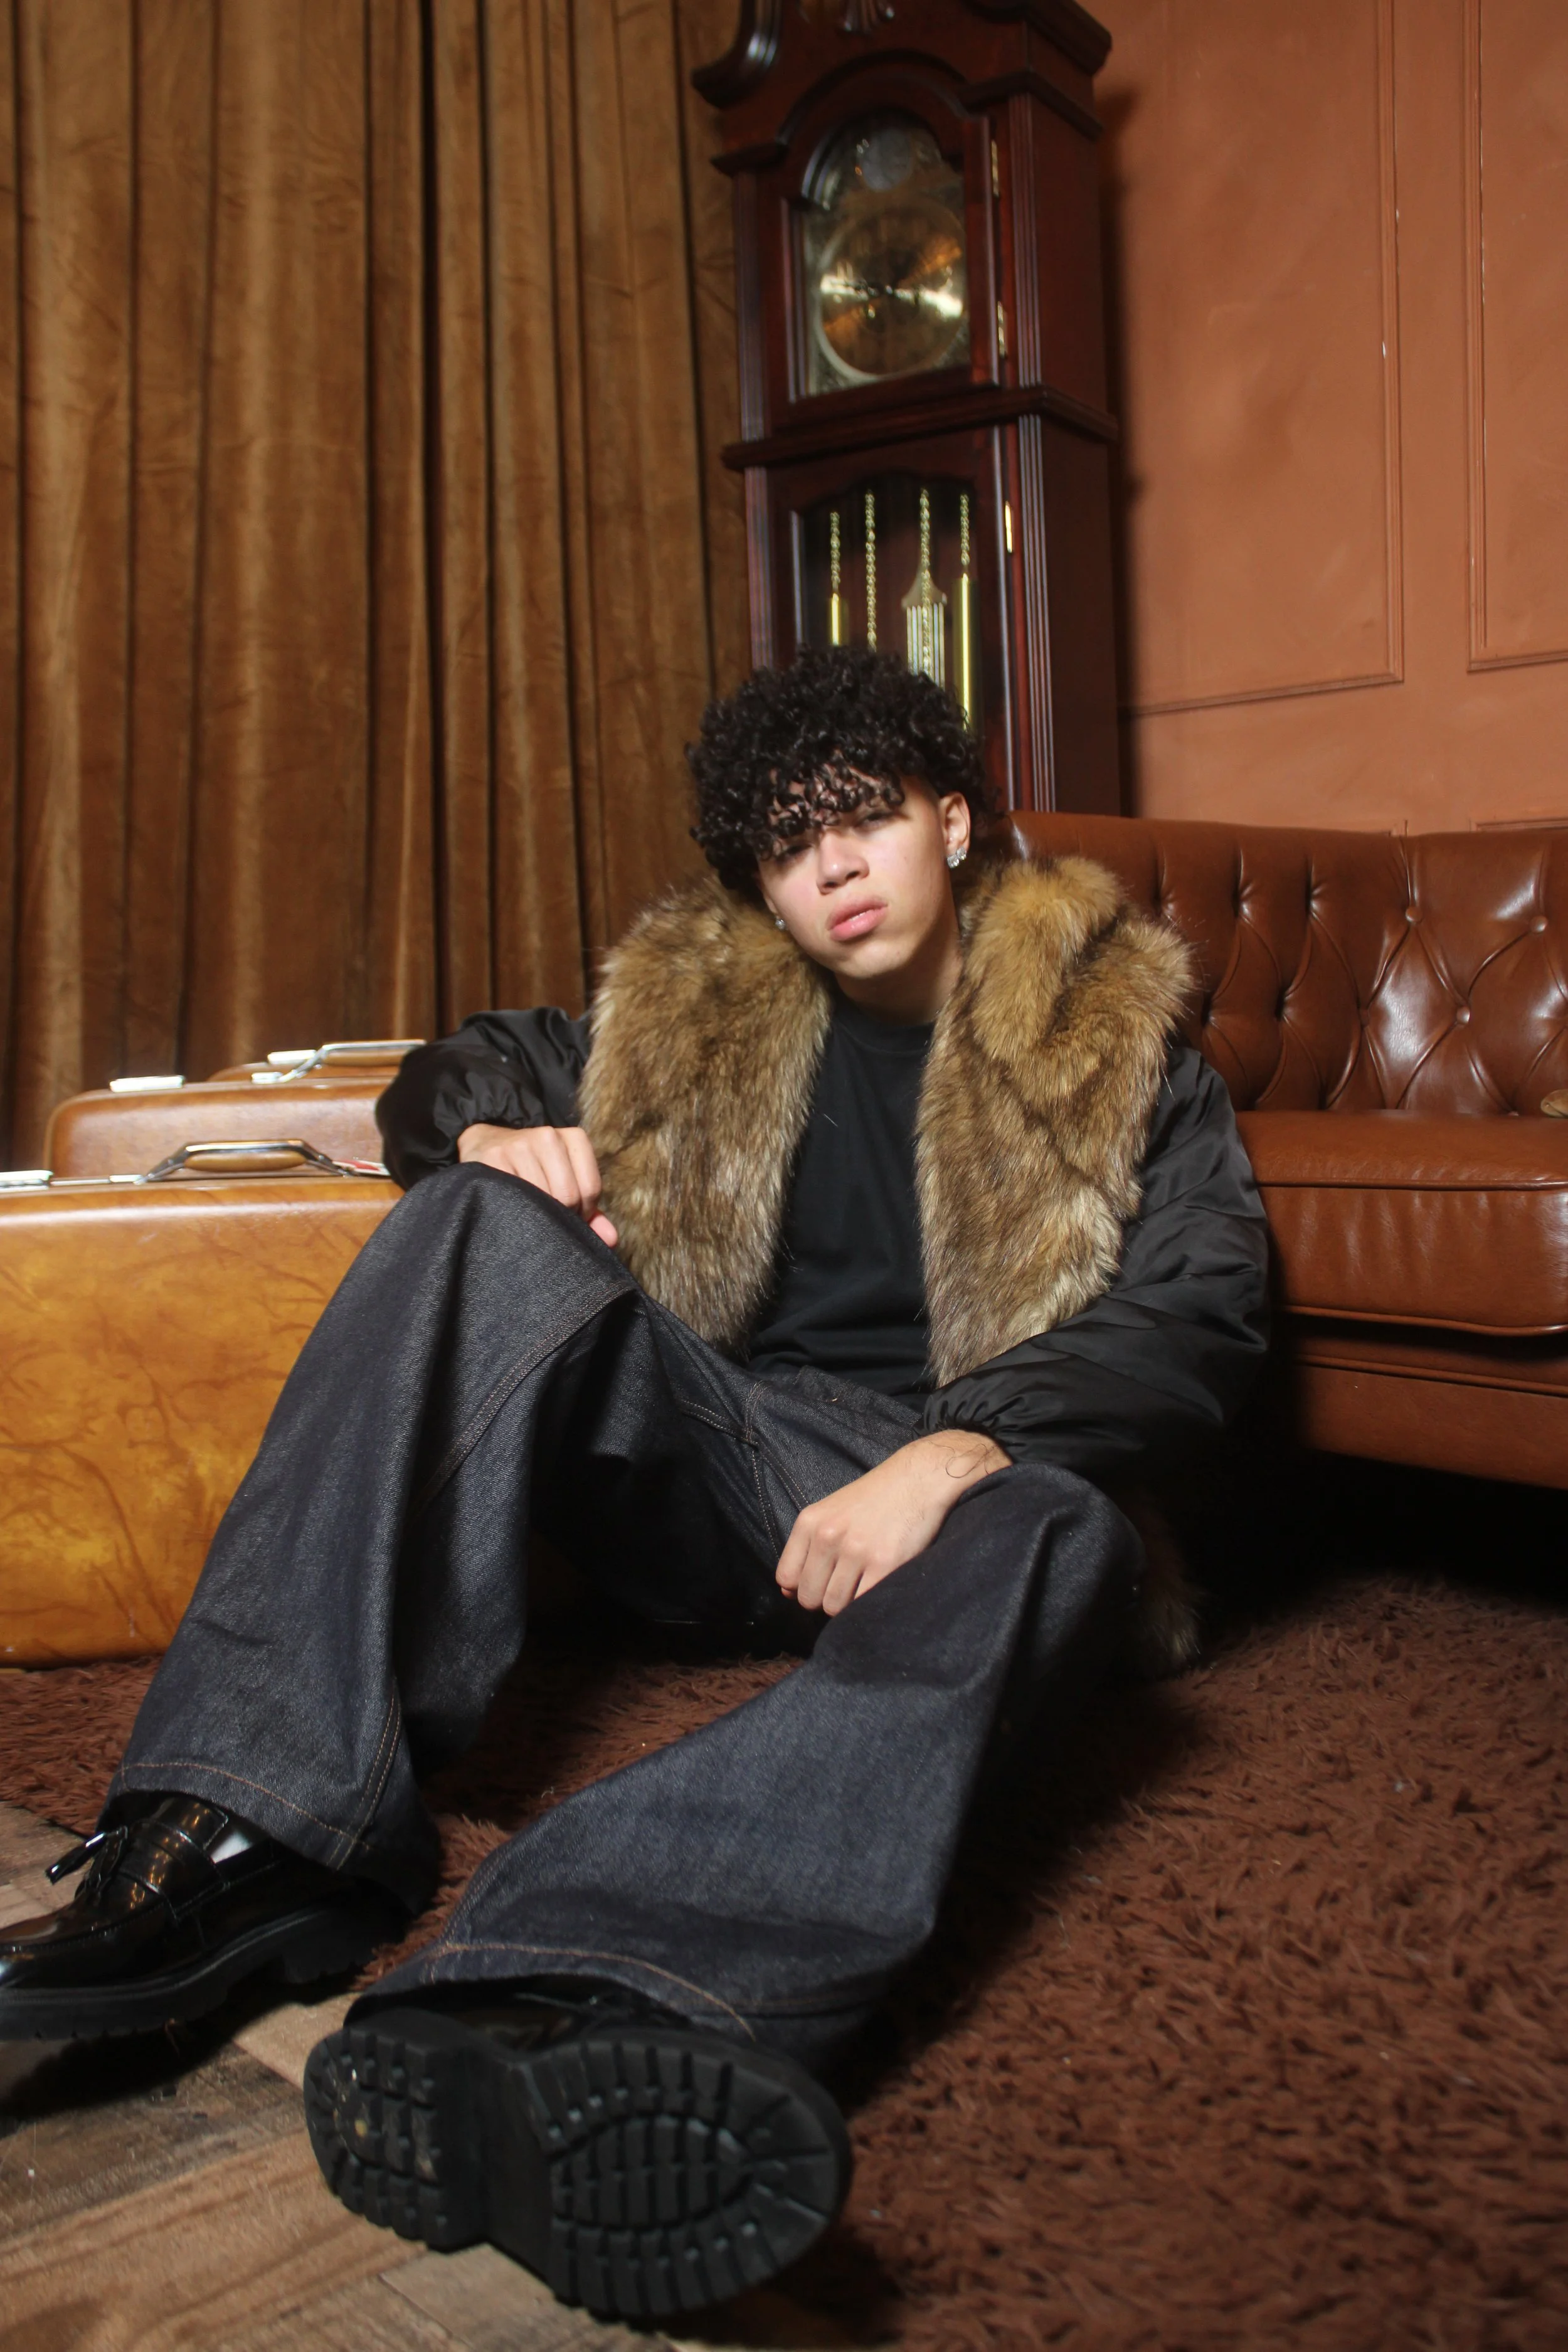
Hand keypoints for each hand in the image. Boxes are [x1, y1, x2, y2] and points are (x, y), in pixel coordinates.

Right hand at [456, 1123, 617, 1246]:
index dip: (583, 1212)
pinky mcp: (493, 1157)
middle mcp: (547, 1135)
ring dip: (537, 1215)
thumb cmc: (533, 1170)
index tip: (569, 1214)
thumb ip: (590, 1210)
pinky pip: (514, 1197)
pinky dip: (515, 1210)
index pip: (591, 1189)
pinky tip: (512, 1208)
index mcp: (573, 1137)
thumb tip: (610, 1239)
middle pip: (568, 1195)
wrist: (485, 1143)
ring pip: (541, 1198)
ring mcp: (519, 1145)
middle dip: (561, 1216)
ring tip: (529, 1213)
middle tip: (547, 1218)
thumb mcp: (565, 1180)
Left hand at [776, 1428, 1009, 1616]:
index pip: (786, 1578)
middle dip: (825, 1599)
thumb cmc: (874, 1499)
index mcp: (809, 1523)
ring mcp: (856, 1551)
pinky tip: (877, 1584)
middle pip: (809, 1598)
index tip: (821, 1582)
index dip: (802, 1588)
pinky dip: (868, 1603)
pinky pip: (863, 1603)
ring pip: (834, 1606)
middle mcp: (828, 1536)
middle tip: (845, 1585)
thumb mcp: (829, 1512)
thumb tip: (786, 1592)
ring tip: (863, 1583)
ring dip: (847, 1604)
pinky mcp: (884, 1564)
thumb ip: (806, 1549)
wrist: (917, 1478)